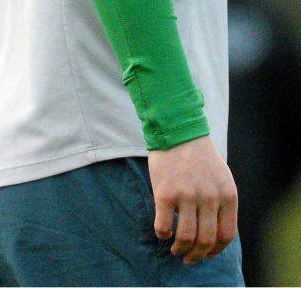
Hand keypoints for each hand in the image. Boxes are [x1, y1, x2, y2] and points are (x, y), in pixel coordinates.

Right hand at [147, 136, 236, 265]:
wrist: (176, 130)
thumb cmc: (198, 155)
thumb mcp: (221, 177)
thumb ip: (221, 202)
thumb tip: (215, 233)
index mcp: (227, 195)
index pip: (226, 235)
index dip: (216, 250)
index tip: (206, 254)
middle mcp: (209, 198)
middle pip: (205, 240)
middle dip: (196, 255)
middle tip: (188, 258)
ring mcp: (187, 196)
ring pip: (186, 237)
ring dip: (180, 249)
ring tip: (175, 249)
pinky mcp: (165, 193)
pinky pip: (164, 225)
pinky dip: (162, 233)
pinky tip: (162, 232)